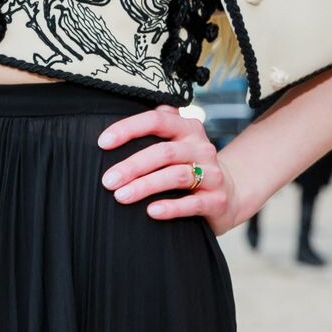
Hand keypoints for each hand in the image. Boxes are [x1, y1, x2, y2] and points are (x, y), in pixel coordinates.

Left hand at [97, 103, 237, 235]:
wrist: (229, 194)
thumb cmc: (189, 167)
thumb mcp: (176, 143)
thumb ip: (154, 128)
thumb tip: (111, 130)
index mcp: (188, 128)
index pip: (156, 120)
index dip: (128, 129)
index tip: (102, 143)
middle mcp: (201, 147)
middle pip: (164, 152)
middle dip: (132, 166)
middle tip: (108, 181)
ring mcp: (212, 173)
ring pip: (176, 176)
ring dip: (145, 186)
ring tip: (121, 196)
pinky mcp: (217, 199)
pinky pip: (193, 203)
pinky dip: (171, 207)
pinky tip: (151, 211)